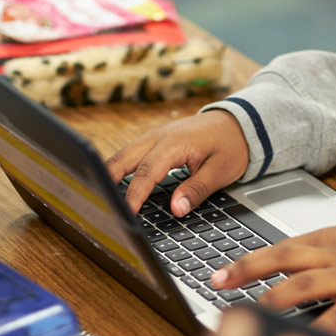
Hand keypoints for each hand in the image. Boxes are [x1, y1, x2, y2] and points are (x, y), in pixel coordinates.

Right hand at [105, 110, 248, 216]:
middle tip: (98, 202)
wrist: (238, 122)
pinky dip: (120, 168)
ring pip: (123, 155)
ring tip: (100, 196)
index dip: (133, 195)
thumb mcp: (220, 171)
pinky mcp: (155, 140)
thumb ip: (196, 190)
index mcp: (174, 143)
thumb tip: (176, 208)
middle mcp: (158, 136)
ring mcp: (154, 136)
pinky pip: (131, 154)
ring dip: (110, 173)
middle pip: (123, 159)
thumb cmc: (231, 145)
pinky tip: (115, 184)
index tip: (125, 213)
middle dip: (106, 180)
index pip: (146, 172)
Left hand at [211, 221, 335, 333]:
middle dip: (248, 270)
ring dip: (277, 296)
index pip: (277, 248)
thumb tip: (274, 267)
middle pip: (283, 258)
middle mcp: (332, 256)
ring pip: (306, 283)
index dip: (245, 261)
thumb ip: (312, 254)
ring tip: (255, 309)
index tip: (219, 273)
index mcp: (323, 240)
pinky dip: (323, 326)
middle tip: (220, 282)